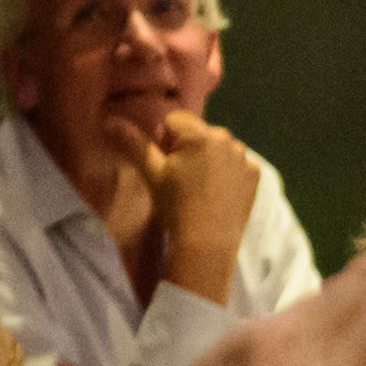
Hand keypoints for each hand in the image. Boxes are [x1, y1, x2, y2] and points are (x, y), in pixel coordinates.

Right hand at [148, 114, 267, 297]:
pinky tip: (218, 193)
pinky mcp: (255, 175)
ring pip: (219, 147)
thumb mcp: (151, 174)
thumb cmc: (175, 206)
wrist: (207, 244)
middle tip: (181, 179)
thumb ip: (134, 144)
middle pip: (199, 133)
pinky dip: (227, 172)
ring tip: (199, 188)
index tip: (166, 167)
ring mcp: (244, 158)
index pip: (175, 121)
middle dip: (188, 148)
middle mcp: (227, 140)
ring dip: (209, 158)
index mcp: (200, 135)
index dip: (165, 142)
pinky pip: (237, 164)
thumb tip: (110, 121)